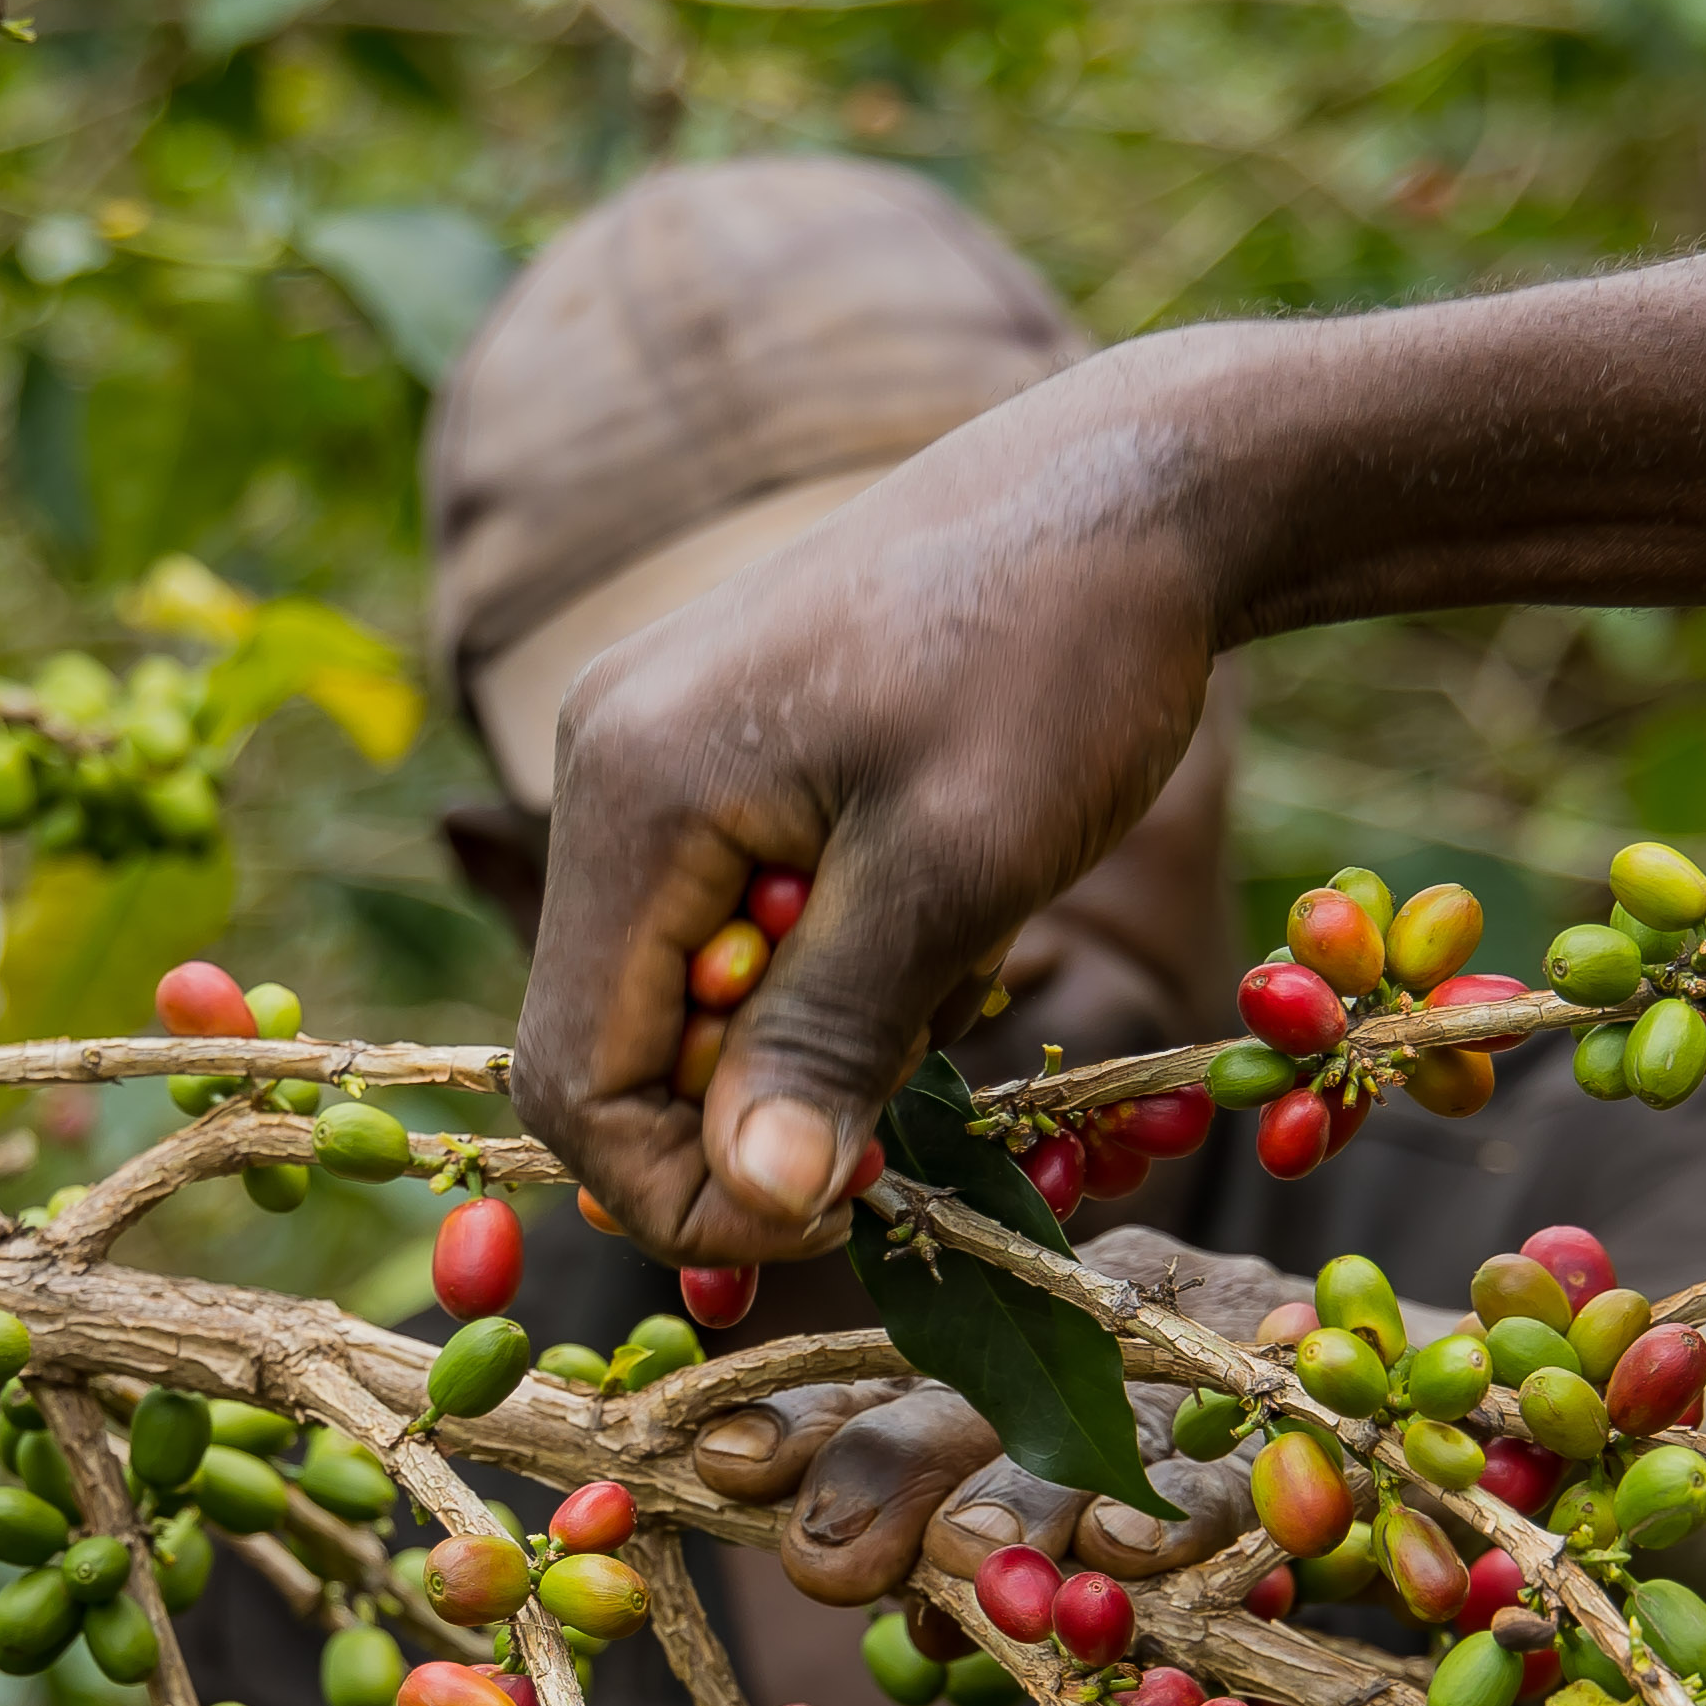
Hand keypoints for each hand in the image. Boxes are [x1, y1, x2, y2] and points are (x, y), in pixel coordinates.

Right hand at [517, 359, 1224, 1262]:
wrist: (1128, 493)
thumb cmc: (1059, 661)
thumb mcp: (957, 870)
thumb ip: (834, 1039)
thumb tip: (754, 1203)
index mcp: (630, 791)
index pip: (577, 1080)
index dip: (688, 1193)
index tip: (843, 1212)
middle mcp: (605, 766)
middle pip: (620, 1043)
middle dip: (762, 1108)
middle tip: (918, 1109)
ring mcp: (654, 752)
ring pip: (686, 992)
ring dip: (813, 1036)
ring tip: (954, 967)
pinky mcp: (718, 753)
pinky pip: (732, 924)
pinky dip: (830, 965)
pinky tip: (935, 914)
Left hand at [686, 1229, 1293, 1604]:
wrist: (1418, 1409)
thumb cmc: (1219, 1479)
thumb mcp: (1077, 1511)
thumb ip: (990, 1562)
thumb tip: (911, 1624)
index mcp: (1011, 1364)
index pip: (884, 1387)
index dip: (803, 1421)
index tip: (722, 1461)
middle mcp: (1086, 1346)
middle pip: (966, 1402)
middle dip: (885, 1470)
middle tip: (829, 1546)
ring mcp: (1196, 1370)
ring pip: (1086, 1432)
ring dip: (1019, 1497)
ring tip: (967, 1553)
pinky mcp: (1303, 1418)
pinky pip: (1229, 1474)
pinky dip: (1179, 1516)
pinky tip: (1128, 1551)